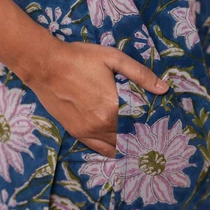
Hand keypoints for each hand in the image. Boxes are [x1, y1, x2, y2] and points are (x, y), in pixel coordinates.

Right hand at [29, 39, 168, 157]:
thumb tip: (164, 89)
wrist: (45, 65)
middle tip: (155, 138)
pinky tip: (120, 150)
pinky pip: (99, 149)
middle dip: (142, 137)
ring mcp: (89, 131)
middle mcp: (103, 124)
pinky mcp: (77, 133)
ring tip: (141, 146)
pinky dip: (112, 151)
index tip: (163, 128)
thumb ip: (140, 74)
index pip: (141, 124)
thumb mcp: (113, 58)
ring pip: (116, 146)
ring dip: (129, 146)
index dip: (153, 127)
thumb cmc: (80, 59)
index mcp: (115, 107)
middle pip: (130, 137)